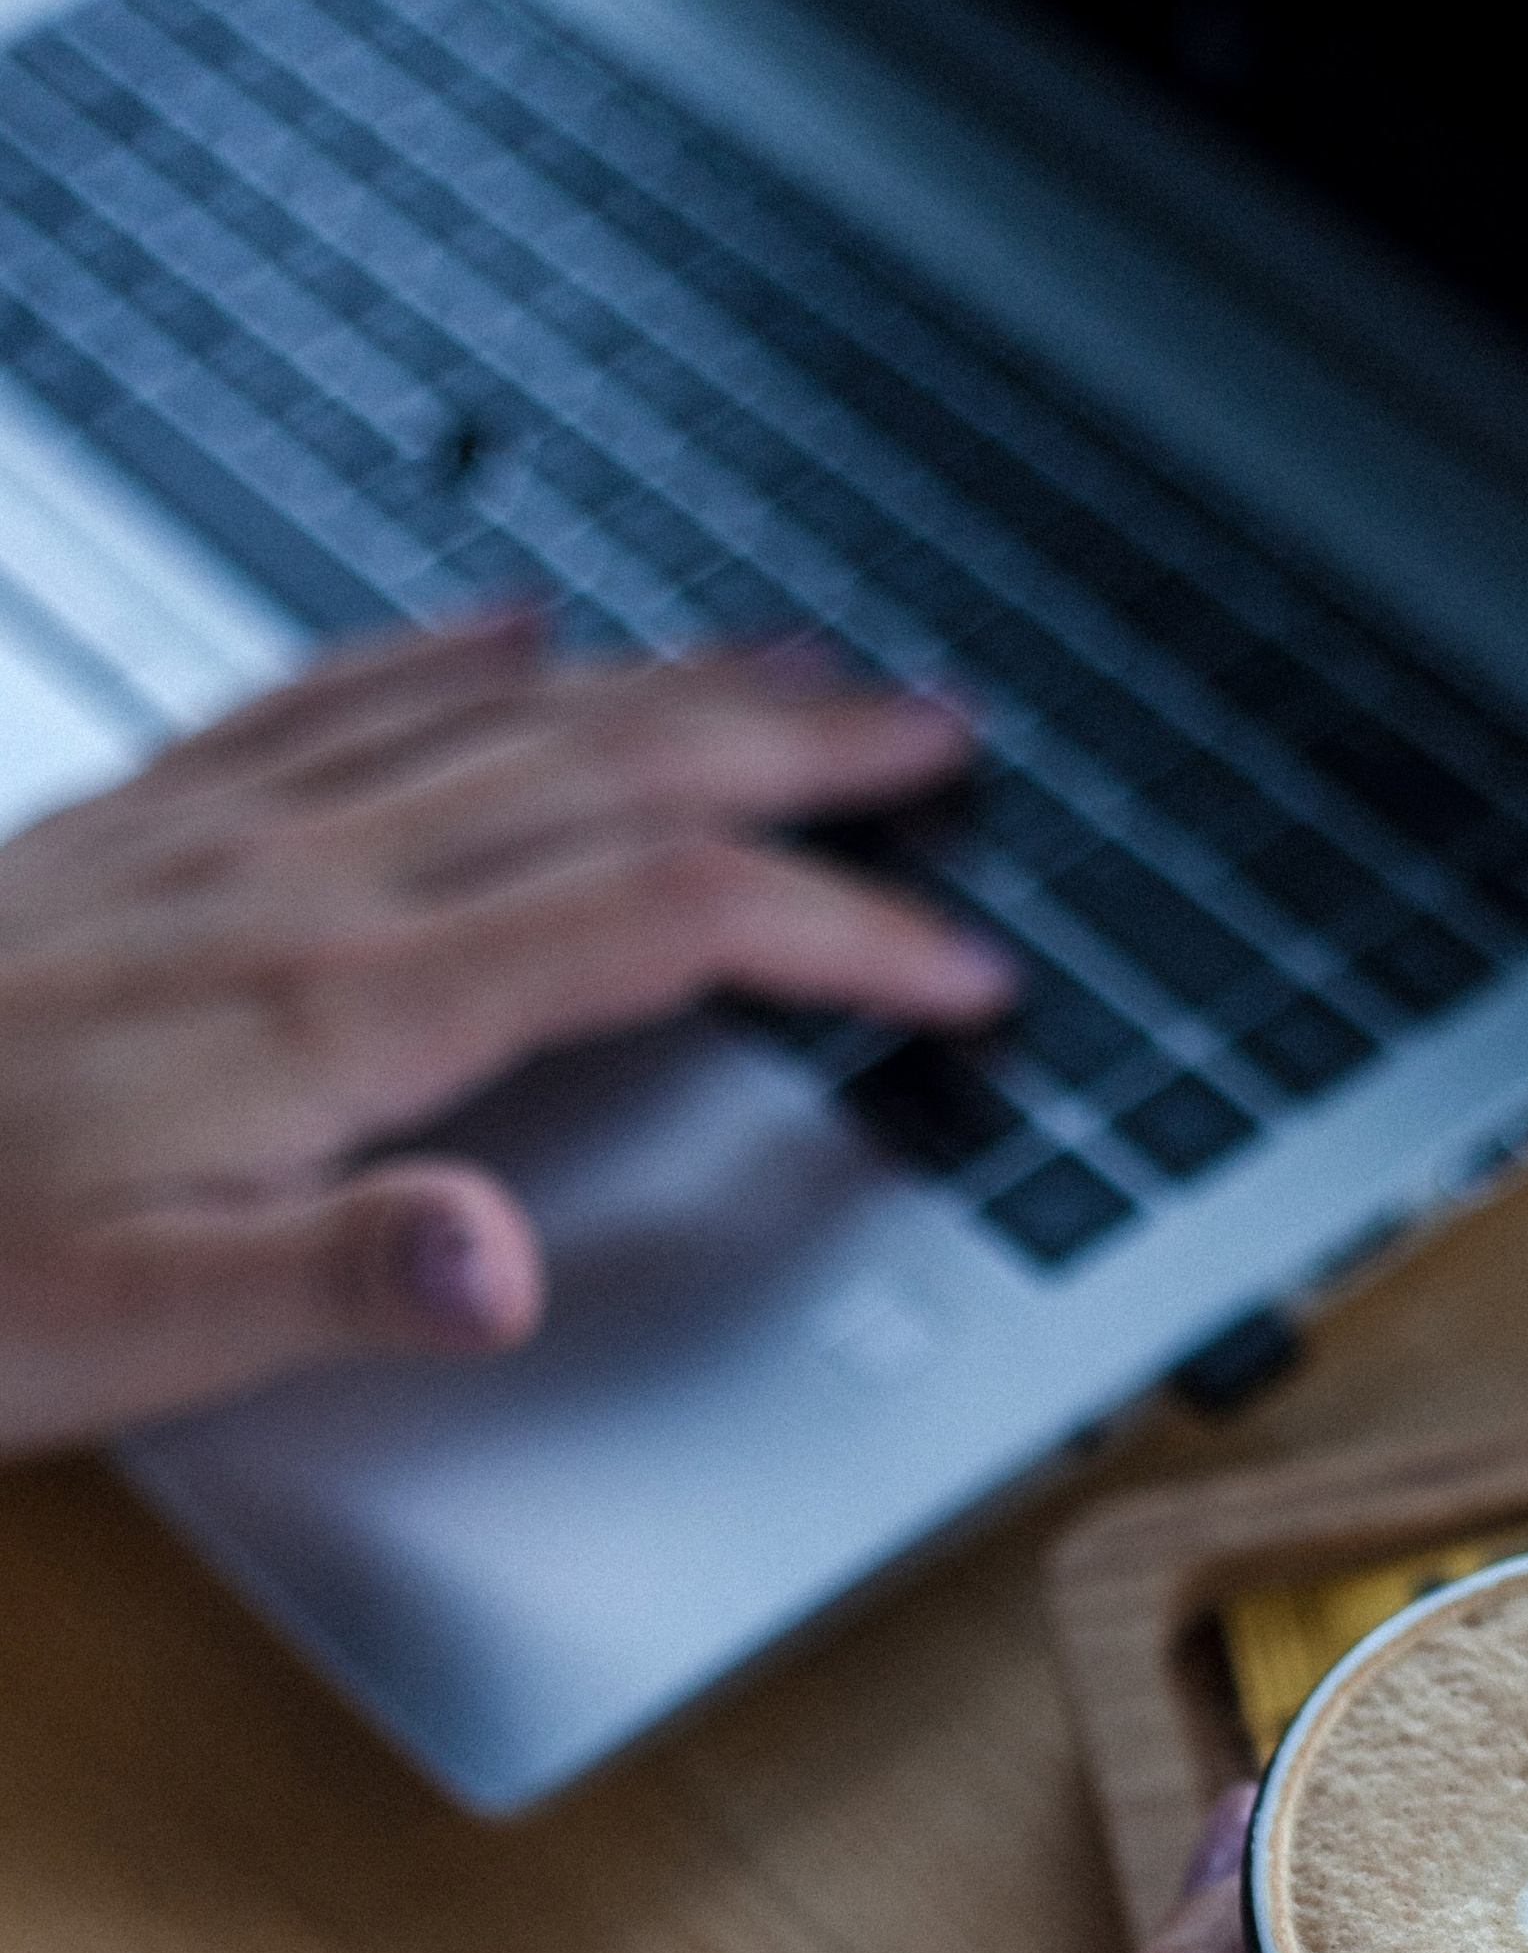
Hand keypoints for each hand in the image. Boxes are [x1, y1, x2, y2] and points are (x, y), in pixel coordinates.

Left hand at [0, 613, 1012, 1452]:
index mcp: (335, 1012)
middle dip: (803, 759)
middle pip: (610, 780)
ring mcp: (216, 840)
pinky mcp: (140, 829)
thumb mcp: (142, 1331)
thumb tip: (511, 1263)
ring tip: (802, 667)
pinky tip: (508, 620)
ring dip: (673, 686)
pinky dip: (449, 649)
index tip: (962, 965)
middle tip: (947, 741)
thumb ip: (344, 1282)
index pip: (655, 930)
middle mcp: (292, 889)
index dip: (836, 936)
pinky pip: (331, 695)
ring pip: (499, 715)